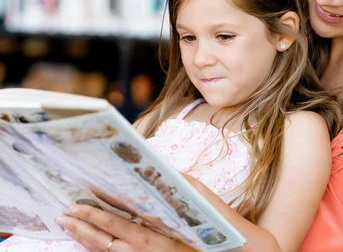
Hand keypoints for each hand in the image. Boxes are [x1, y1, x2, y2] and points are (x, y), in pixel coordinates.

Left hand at [57, 204, 198, 251]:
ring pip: (102, 251)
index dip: (93, 214)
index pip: (114, 223)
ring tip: (67, 226)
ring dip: (83, 238)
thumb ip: (179, 190)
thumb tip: (166, 172)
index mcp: (150, 237)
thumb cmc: (207, 238)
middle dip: (80, 226)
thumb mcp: (196, 211)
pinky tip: (87, 242)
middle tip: (63, 215)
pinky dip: (94, 249)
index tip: (78, 205)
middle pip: (101, 239)